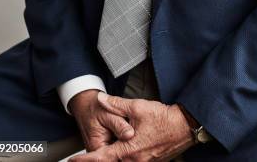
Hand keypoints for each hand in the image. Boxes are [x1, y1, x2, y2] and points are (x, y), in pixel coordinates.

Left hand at [68, 92, 194, 160]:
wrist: (184, 126)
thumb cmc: (163, 118)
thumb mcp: (137, 107)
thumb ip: (116, 105)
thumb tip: (101, 100)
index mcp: (128, 150)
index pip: (100, 158)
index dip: (84, 160)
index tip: (72, 160)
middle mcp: (134, 161)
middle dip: (96, 160)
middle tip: (82, 158)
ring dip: (108, 159)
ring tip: (99, 153)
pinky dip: (120, 159)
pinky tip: (119, 153)